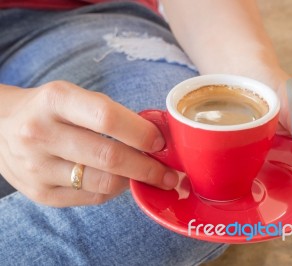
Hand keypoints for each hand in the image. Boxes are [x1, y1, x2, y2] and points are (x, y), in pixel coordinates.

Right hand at [0, 81, 178, 206]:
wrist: (2, 127)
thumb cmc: (50, 110)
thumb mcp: (74, 97)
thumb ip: (110, 114)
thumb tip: (155, 139)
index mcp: (56, 100)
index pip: (108, 118)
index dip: (141, 133)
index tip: (161, 143)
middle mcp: (41, 133)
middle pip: (109, 157)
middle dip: (148, 168)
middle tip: (169, 174)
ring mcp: (37, 167)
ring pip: (103, 183)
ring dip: (134, 181)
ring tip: (147, 176)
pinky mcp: (40, 194)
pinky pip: (92, 198)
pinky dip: (114, 191)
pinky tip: (120, 181)